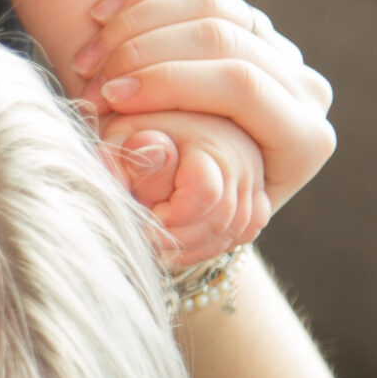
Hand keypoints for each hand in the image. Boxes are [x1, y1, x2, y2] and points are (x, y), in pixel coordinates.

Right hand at [75, 0, 335, 252]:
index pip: (241, 86)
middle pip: (222, 37)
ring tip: (86, 58)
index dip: (171, 82)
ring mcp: (277, 45)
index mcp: (305, 139)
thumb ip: (176, 183)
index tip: (112, 97)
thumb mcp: (189, 214)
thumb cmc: (188, 211)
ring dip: (133, 24)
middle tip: (90, 81)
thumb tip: (149, 148)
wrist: (204, 188)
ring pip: (209, 2)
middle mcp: (302, 86)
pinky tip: (100, 15)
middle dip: (143, 54)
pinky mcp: (247, 17)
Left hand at [103, 111, 266, 260]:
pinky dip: (217, 244)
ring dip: (195, 248)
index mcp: (208, 138)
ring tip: (161, 246)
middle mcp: (240, 157)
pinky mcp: (257, 193)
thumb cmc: (131, 137)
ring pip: (237, 230)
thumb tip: (140, 158)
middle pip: (222, 218)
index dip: (171, 216)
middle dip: (180, 238)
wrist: (158, 130)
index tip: (144, 220)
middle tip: (148, 239)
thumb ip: (124, 153)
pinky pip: (248, 231)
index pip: (205, 192)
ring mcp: (252, 177)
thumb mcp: (119, 137)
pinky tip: (186, 243)